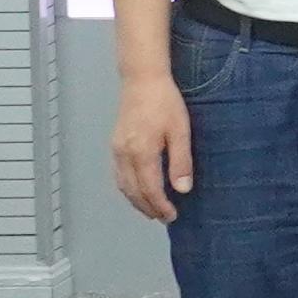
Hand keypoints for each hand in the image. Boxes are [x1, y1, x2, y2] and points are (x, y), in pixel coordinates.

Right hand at [110, 67, 191, 222]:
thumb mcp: (180, 131)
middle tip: (164, 218)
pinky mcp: (115, 145)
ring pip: (123, 185)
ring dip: (136, 201)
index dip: (160, 206)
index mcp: (141, 153)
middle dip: (148, 208)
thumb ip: (180, 162)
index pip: (149, 189)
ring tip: (152, 210)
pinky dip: (128, 189)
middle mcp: (124, 155)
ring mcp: (116, 150)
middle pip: (133, 191)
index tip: (172, 216)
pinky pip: (118, 175)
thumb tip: (182, 190)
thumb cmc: (165, 102)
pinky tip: (137, 191)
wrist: (142, 79)